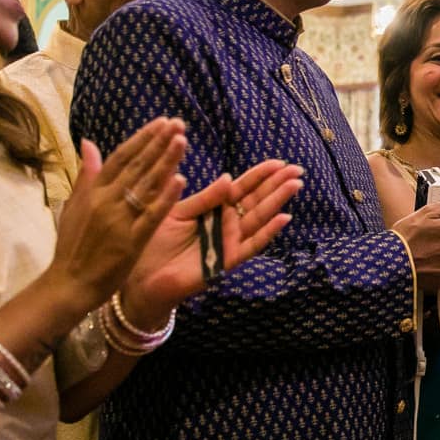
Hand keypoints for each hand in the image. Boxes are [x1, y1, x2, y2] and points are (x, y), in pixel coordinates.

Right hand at [47, 119, 187, 311]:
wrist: (69, 283)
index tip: (161, 122)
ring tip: (182, 141)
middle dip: (158, 143)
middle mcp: (105, 201)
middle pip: (136, 166)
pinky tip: (181, 181)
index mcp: (93, 192)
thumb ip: (86, 175)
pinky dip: (165, 197)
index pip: (121, 157)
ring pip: (146, 185)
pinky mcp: (131, 241)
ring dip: (165, 161)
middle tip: (178, 123)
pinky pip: (151, 216)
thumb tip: (87, 143)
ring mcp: (119, 221)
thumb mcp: (74, 206)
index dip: (142, 138)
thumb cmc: (72, 245)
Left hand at [121, 158, 303, 327]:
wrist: (142, 277)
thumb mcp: (178, 212)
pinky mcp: (227, 261)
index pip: (242, 187)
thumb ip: (205, 198)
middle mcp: (226, 224)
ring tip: (294, 186)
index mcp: (214, 208)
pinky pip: (251, 245)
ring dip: (277, 202)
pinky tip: (283, 218)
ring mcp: (229, 242)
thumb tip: (229, 178)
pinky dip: (268, 232)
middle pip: (256, 200)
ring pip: (259, 218)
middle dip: (277, 185)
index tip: (280, 162)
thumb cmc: (156, 242)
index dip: (261, 175)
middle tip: (297, 171)